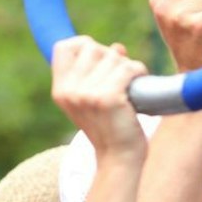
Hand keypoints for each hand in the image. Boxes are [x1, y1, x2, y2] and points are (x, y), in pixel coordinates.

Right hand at [49, 37, 147, 156]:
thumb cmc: (110, 125)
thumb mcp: (93, 98)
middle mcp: (69, 90)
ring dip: (129, 67)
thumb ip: (98, 72)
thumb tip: (117, 47)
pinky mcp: (108, 98)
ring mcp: (87, 94)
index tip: (101, 59)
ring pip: (114, 57)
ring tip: (131, 86)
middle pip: (93, 48)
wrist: (118, 156)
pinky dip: (140, 72)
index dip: (84, 45)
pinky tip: (140, 84)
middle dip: (112, 57)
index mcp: (61, 90)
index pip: (64, 47)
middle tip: (121, 78)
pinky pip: (129, 67)